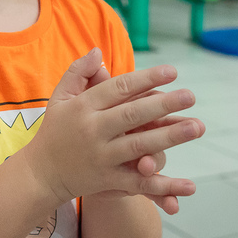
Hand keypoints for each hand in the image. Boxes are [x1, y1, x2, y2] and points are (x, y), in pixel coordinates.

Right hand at [20, 49, 204, 212]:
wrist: (40, 174)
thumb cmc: (55, 130)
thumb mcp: (59, 97)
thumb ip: (77, 72)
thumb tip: (98, 51)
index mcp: (83, 107)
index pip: (119, 88)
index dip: (146, 79)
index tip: (172, 72)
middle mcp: (92, 131)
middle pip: (132, 115)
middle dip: (163, 105)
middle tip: (191, 95)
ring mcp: (101, 157)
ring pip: (139, 145)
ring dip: (170, 136)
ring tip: (196, 126)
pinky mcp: (108, 181)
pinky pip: (139, 184)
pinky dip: (164, 186)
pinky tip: (190, 186)